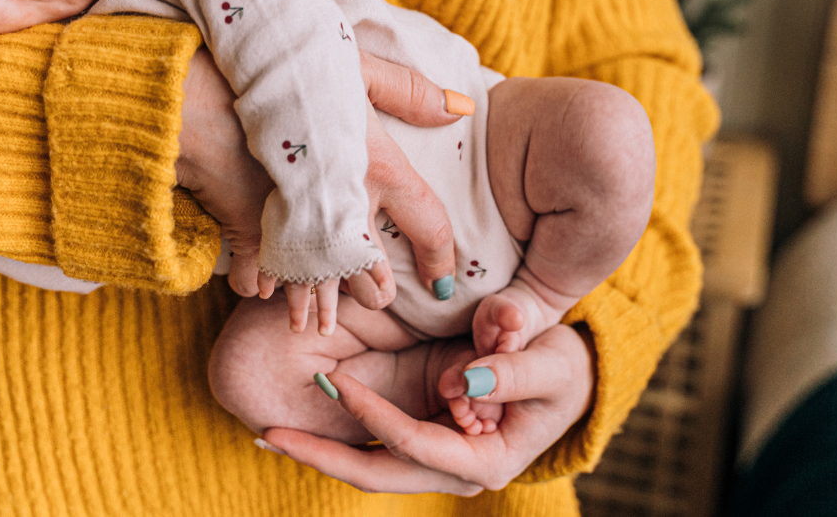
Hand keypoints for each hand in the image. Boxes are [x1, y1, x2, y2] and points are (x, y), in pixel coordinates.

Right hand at [176, 48, 464, 330]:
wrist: (213, 86)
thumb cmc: (290, 69)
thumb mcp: (357, 67)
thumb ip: (409, 90)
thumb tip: (462, 108)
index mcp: (380, 168)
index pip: (429, 225)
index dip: (441, 258)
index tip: (444, 283)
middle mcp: (346, 204)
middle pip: (371, 270)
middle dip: (374, 292)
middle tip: (377, 301)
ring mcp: (298, 222)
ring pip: (317, 281)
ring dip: (316, 303)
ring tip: (313, 325)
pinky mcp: (252, 228)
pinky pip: (259, 272)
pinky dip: (259, 283)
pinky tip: (261, 293)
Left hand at [260, 323, 594, 493]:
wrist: (567, 381)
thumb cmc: (563, 369)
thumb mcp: (552, 363)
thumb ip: (516, 370)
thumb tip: (469, 380)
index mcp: (487, 462)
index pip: (415, 444)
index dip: (374, 417)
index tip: (336, 383)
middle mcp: (456, 473)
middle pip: (379, 473)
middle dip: (323, 455)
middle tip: (270, 433)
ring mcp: (438, 462)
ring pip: (371, 466)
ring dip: (321, 451)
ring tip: (269, 433)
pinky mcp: (426, 444)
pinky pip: (375, 447)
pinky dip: (338, 437)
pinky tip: (296, 428)